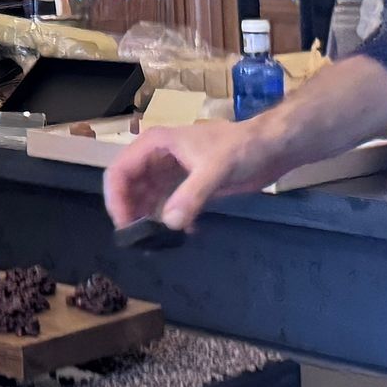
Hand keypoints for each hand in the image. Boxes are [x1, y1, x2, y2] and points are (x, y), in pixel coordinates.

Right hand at [103, 120, 292, 230]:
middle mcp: (156, 158)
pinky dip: (168, 219)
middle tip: (140, 240)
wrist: (271, 149)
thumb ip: (191, 196)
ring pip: (145, 198)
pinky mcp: (185, 185)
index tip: (125, 226)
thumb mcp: (215, 169)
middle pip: (128, 187)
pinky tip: (182, 233)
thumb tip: (168, 224)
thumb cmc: (241, 149)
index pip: (120, 171)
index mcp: (155, 145)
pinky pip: (165, 205)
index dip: (116, 199)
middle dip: (130, 212)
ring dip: (147, 219)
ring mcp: (170, 172)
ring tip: (156, 241)